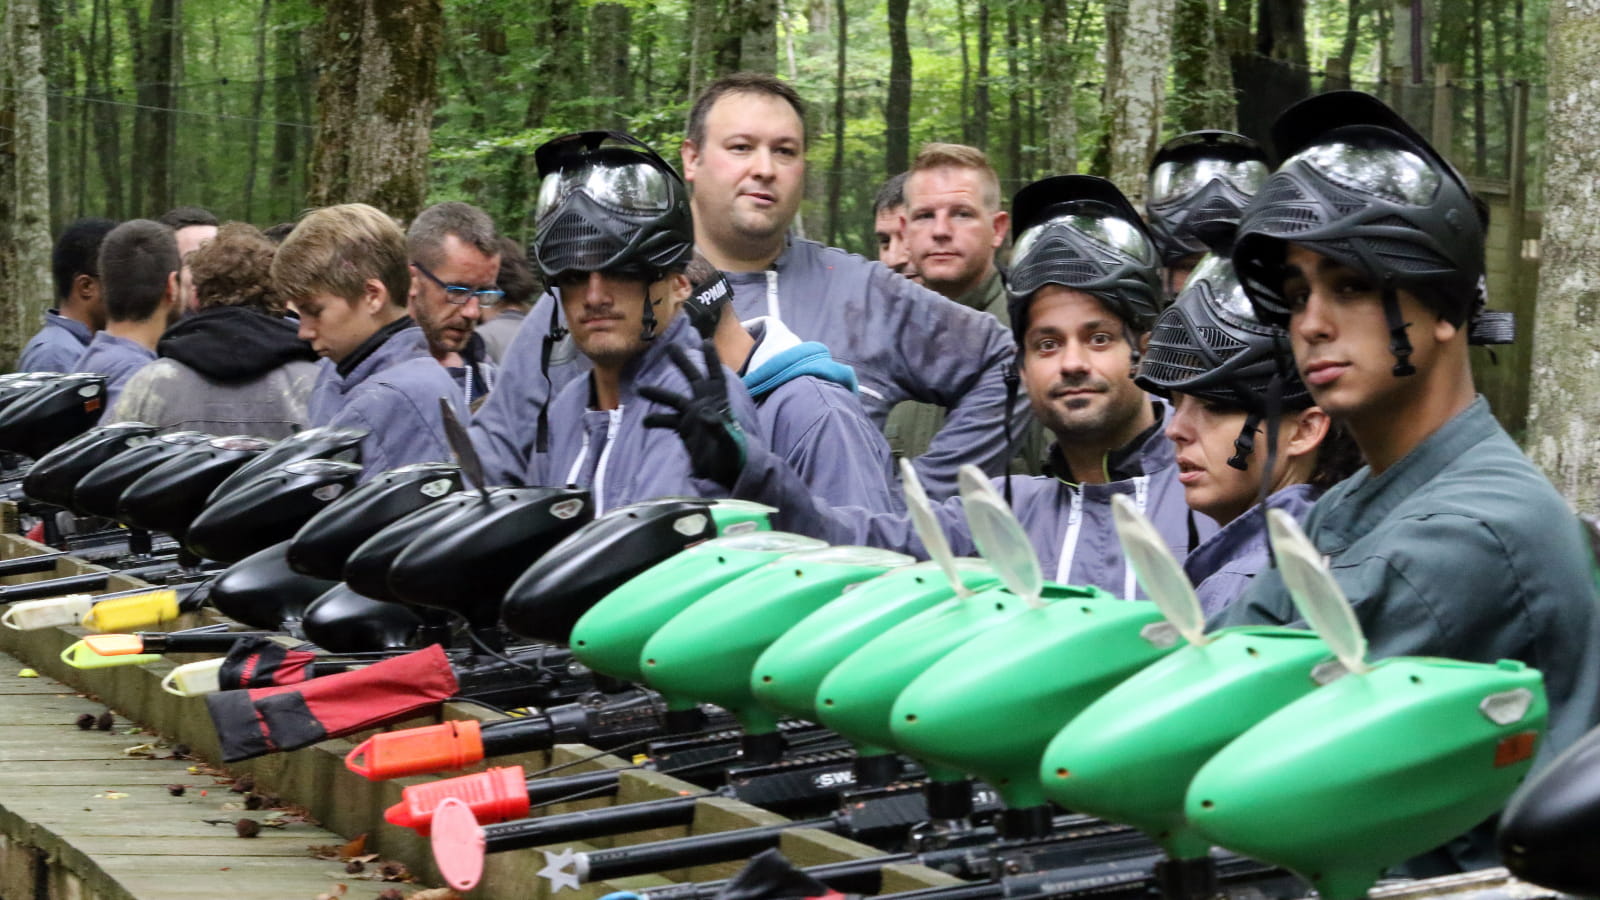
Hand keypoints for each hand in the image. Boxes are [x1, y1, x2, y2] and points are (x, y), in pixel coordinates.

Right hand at [640, 339, 746, 488]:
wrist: (725, 471)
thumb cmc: (733, 455)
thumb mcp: (728, 444)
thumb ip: (719, 429)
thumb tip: (705, 414)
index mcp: (719, 403)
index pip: (716, 376)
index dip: (712, 360)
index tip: (706, 342)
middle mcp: (705, 404)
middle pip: (693, 378)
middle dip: (682, 362)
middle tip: (670, 347)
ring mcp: (693, 415)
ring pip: (674, 399)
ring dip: (658, 394)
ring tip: (640, 389)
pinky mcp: (685, 428)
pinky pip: (667, 420)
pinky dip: (656, 420)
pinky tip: (644, 422)